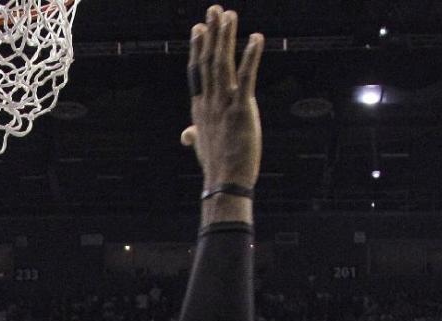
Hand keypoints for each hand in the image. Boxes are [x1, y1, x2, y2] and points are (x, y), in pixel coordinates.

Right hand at [181, 7, 263, 190]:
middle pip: (208, 60)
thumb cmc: (216, 167)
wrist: (225, 183)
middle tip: (214, 10)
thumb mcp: (201, 146)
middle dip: (212, 34)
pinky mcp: (241, 110)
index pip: (196, 71)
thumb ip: (194, 134)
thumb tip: (185, 135)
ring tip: (230, 15)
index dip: (197, 48)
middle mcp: (209, 101)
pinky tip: (256, 39)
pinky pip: (246, 78)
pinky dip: (251, 57)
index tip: (198, 29)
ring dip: (226, 37)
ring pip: (223, 63)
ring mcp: (224, 105)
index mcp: (200, 108)